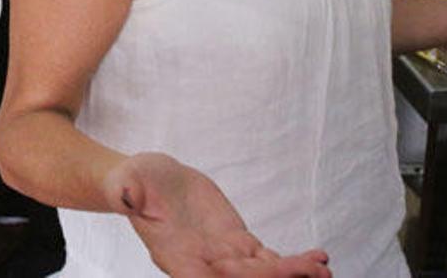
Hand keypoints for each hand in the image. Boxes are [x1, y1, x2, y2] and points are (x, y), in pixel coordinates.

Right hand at [105, 153, 331, 276]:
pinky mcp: (237, 242)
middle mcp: (203, 263)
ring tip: (323, 270)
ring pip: (263, 273)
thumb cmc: (133, 181)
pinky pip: (269, 258)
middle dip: (276, 277)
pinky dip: (293, 262)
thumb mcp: (126, 182)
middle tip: (311, 271)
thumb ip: (125, 192)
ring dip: (292, 273)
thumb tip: (123, 194)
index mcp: (175, 256)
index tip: (256, 273)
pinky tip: (317, 261)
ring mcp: (223, 255)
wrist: (151, 179)